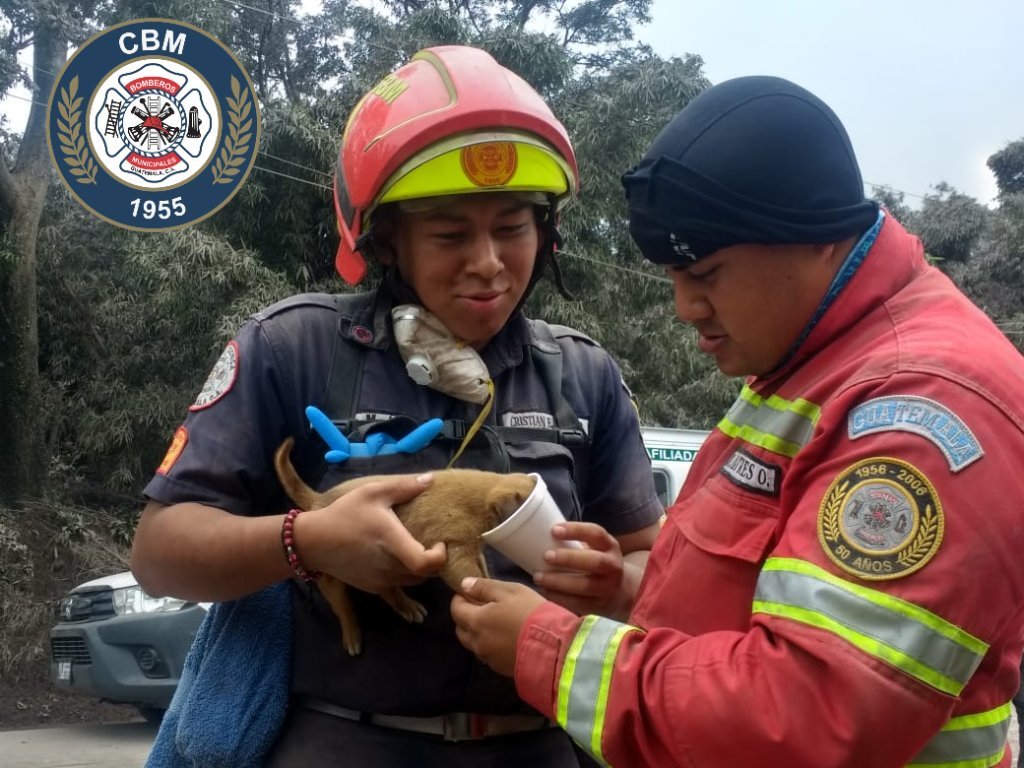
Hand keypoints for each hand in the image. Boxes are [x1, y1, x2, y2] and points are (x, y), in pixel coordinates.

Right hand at [298, 474, 446, 593]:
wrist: (313, 541)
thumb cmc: (345, 514)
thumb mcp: (372, 492)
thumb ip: (403, 487)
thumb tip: (430, 479)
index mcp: (392, 543)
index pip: (426, 564)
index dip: (440, 557)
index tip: (439, 542)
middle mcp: (389, 567)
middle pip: (425, 575)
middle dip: (433, 561)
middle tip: (430, 542)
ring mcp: (380, 581)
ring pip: (413, 582)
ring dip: (419, 569)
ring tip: (414, 548)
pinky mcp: (372, 588)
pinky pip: (397, 585)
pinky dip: (403, 574)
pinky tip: (395, 557)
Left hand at [451, 577, 544, 676]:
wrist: (553, 648)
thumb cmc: (531, 613)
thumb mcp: (510, 591)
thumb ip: (484, 587)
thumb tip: (464, 585)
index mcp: (476, 621)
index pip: (456, 609)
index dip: (460, 598)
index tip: (470, 592)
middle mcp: (476, 642)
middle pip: (461, 628)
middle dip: (465, 616)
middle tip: (481, 606)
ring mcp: (488, 658)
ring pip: (473, 643)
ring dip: (477, 632)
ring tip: (495, 623)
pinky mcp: (500, 668)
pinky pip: (487, 654)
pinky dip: (489, 644)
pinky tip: (506, 638)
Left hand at [534, 522, 625, 616]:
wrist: (621, 592)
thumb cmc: (597, 562)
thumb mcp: (596, 548)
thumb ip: (576, 542)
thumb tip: (540, 534)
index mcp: (610, 546)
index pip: (596, 534)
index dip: (576, 530)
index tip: (554, 530)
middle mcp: (612, 567)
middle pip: (595, 561)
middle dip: (569, 558)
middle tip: (546, 556)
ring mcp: (607, 588)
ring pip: (585, 586)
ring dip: (559, 582)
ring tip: (538, 577)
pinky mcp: (598, 606)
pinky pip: (577, 603)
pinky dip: (558, 597)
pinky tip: (544, 591)